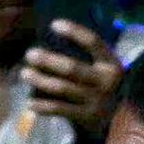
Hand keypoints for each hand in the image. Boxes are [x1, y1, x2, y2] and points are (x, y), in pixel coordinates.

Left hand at [24, 21, 125, 138]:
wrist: (119, 119)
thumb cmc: (101, 86)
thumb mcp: (102, 68)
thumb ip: (86, 56)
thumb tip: (51, 40)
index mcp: (110, 62)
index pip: (93, 42)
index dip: (74, 31)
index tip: (54, 24)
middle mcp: (105, 80)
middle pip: (72, 68)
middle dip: (48, 60)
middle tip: (29, 54)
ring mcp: (96, 100)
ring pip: (63, 88)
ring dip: (41, 81)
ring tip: (24, 74)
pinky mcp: (86, 117)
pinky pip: (60, 109)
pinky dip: (43, 106)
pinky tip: (29, 103)